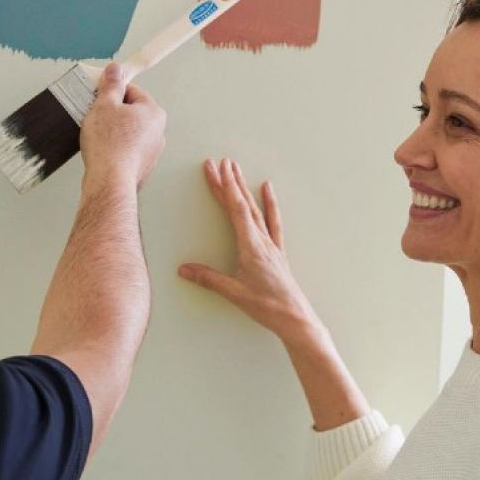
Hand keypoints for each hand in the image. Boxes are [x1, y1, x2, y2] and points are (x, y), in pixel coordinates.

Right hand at [80, 63, 166, 189]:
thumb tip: (116, 70)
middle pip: (131, 112)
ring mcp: (151, 152)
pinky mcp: (142, 167)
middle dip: (112, 112)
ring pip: (128, 132)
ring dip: (112, 131)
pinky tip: (102, 151)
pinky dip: (114, 148)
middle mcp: (157, 132)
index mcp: (153, 112)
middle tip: (95, 116)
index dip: (112, 91)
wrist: (110, 181)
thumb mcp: (105, 105)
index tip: (99, 94)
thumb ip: (111, 85)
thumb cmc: (109, 145)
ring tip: (97, 136)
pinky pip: (126, 150)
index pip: (132, 90)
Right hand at [178, 158, 324, 345]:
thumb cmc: (267, 306)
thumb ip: (209, 279)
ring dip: (245, 188)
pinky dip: (269, 204)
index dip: (224, 187)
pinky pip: (273, 221)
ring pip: (256, 209)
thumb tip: (184, 269)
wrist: (295, 318)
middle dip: (230, 181)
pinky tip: (268, 190)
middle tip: (220, 161)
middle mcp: (262, 240)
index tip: (216, 168)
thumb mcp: (234, 293)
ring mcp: (271, 244)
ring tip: (238, 169)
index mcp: (251, 246)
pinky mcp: (277, 251)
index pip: (235, 209)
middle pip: (243, 204)